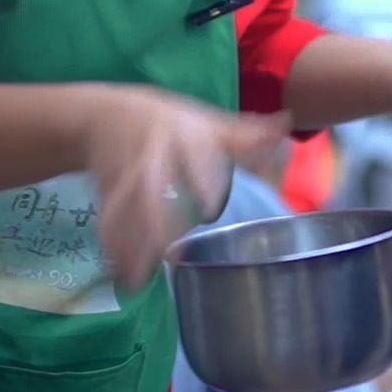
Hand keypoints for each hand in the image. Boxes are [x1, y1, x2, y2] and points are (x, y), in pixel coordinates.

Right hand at [83, 90, 290, 289]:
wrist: (104, 115)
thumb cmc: (167, 120)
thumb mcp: (204, 120)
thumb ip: (244, 132)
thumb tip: (287, 122)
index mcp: (181, 135)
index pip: (191, 155)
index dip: (200, 178)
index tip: (209, 207)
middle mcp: (151, 154)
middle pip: (150, 186)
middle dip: (157, 219)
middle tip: (170, 252)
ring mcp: (125, 173)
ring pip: (125, 209)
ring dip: (131, 242)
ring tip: (140, 277)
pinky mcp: (107, 192)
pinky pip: (108, 221)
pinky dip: (114, 248)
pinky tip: (124, 276)